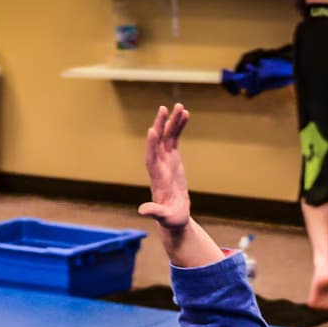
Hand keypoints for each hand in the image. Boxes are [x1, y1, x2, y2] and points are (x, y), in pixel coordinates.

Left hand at [137, 104, 191, 233]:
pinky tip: (185, 115)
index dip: (151, 146)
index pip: (151, 159)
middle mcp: (159, 167)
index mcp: (158, 179)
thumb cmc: (171, 220)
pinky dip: (179, 128)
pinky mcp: (173, 160)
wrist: (174, 218)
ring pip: (167, 138)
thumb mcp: (165, 218)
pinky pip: (175, 140)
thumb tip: (142, 211)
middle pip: (157, 143)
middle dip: (160, 126)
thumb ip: (155, 213)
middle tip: (164, 109)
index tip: (152, 131)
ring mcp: (165, 162)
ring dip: (172, 122)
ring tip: (180, 107)